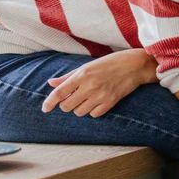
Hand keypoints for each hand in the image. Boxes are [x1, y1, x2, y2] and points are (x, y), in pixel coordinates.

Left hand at [41, 48, 156, 116]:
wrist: (134, 66)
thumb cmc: (110, 63)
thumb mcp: (87, 66)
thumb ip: (68, 76)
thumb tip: (51, 83)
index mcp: (82, 75)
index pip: (60, 92)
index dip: (49, 102)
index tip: (45, 108)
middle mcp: (89, 86)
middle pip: (67, 106)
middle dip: (66, 104)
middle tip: (71, 98)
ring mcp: (100, 96)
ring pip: (79, 112)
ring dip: (78, 108)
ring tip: (85, 99)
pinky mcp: (110, 103)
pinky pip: (94, 114)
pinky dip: (92, 111)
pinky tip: (96, 102)